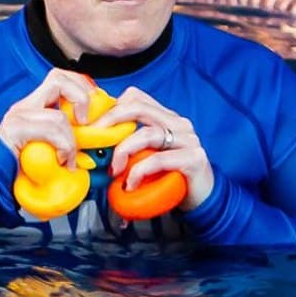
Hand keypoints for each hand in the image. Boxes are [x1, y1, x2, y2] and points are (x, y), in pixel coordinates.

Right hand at [0, 68, 99, 160]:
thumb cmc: (23, 169)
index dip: (81, 85)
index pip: (59, 77)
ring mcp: (17, 117)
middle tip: (85, 122)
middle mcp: (24, 106)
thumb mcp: (51, 147)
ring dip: (71, 140)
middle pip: (57, 78)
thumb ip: (68, 136)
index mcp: (33, 106)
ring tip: (69, 158)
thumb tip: (97, 135)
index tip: (93, 107)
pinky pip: (50, 132)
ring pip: (58, 115)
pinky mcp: (15, 131)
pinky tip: (61, 161)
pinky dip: (63, 148)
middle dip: (81, 97)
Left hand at [93, 86, 215, 211]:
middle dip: (111, 121)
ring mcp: (188, 139)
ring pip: (148, 133)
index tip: (94, 125)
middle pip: (139, 108)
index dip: (112, 107)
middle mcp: (179, 123)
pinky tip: (131, 184)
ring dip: (124, 151)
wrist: (201, 198)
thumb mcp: (146, 156)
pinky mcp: (194, 158)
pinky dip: (139, 171)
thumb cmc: (170, 177)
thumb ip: (130, 145)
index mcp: (166, 117)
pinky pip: (159, 159)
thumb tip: (95, 143)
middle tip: (95, 138)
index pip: (136, 97)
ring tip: (115, 170)